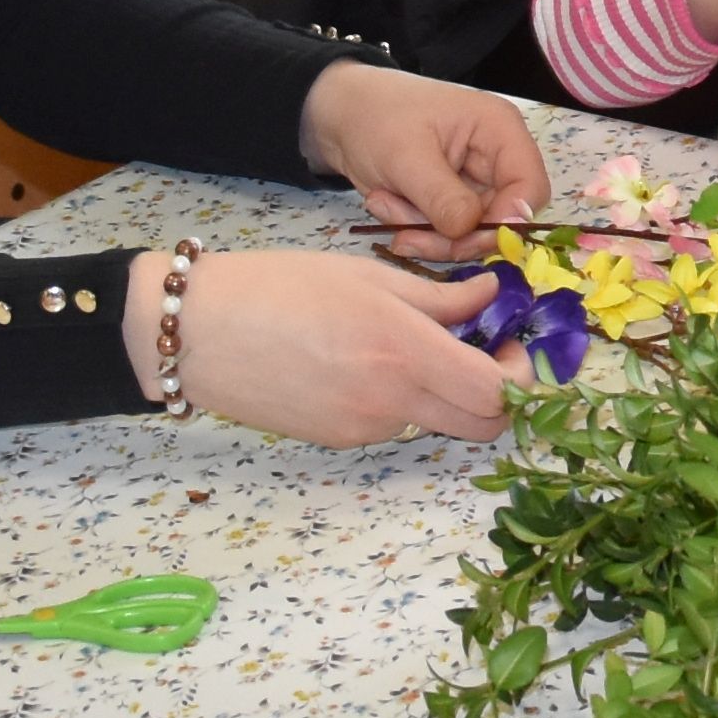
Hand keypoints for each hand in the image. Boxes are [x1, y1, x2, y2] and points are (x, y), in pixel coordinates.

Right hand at [175, 247, 515, 443]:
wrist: (196, 333)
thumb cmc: (278, 287)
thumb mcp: (366, 276)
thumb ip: (438, 297)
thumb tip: (492, 295)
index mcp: (402, 351)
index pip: (496, 393)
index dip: (521, 377)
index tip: (510, 345)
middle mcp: (390, 402)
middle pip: (481, 426)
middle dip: (497, 396)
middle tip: (483, 354)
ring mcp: (364, 429)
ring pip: (437, 425)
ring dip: (448, 396)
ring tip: (415, 348)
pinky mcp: (339, 441)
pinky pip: (395, 426)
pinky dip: (404, 402)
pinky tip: (368, 364)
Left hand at [298, 62, 542, 241]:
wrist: (337, 115)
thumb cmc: (376, 117)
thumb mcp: (406, 157)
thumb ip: (443, 197)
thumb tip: (471, 232)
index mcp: (499, 131)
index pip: (530, 188)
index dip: (507, 221)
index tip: (465, 239)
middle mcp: (495, 158)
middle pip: (499, 219)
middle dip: (452, 235)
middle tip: (407, 236)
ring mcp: (472, 182)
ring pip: (470, 233)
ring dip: (424, 232)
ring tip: (382, 205)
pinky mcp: (450, 201)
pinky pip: (445, 233)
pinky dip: (413, 227)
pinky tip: (383, 202)